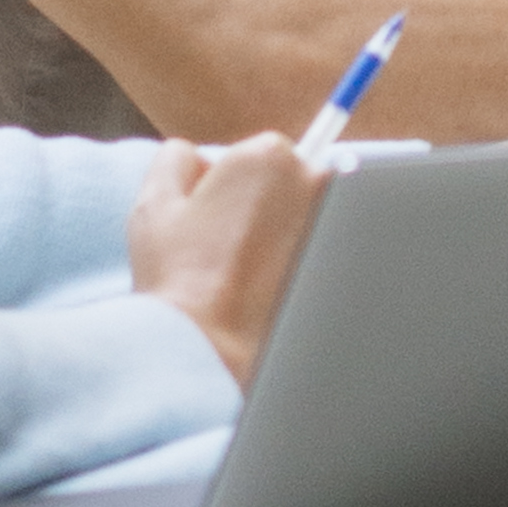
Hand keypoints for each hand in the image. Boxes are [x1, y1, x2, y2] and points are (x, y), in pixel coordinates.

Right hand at [130, 130, 330, 388]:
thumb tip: (199, 155)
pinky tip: (275, 293)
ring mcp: (341, 223)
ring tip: (252, 278)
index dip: (229, 188)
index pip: (254, 155)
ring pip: (308, 218)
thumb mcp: (155, 204)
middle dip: (263, 207)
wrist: (215, 352)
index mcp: (270, 155)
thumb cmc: (180, 279)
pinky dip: (306, 264)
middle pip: (289, 181)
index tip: (217, 222)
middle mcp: (318, 180)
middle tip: (232, 252)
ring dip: (286, 237)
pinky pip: (325, 252)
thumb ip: (176, 158)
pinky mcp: (352, 264)